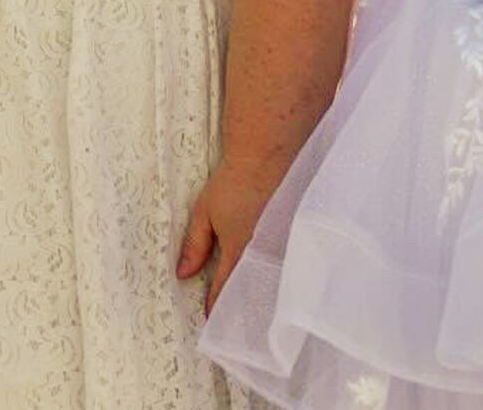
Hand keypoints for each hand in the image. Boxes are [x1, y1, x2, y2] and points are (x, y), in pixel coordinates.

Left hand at [175, 160, 282, 312]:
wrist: (267, 156)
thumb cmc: (234, 183)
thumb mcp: (205, 212)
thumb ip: (194, 245)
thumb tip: (182, 275)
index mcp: (240, 249)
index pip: (226, 289)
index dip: (216, 307)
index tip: (211, 319)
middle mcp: (266, 253)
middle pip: (254, 294)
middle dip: (244, 312)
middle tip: (235, 326)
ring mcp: (286, 248)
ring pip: (276, 285)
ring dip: (265, 300)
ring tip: (257, 316)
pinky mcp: (299, 240)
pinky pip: (291, 270)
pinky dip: (283, 282)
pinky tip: (278, 289)